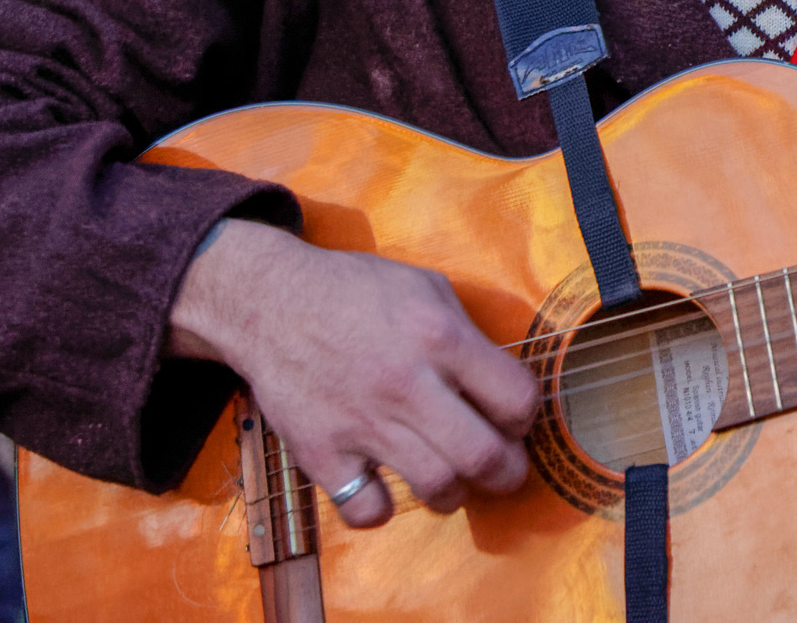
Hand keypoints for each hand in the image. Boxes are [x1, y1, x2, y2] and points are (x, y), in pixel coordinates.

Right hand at [167, 220, 539, 528]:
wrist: (270, 302)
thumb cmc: (354, 291)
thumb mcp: (425, 287)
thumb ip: (467, 335)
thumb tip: (501, 380)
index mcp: (441, 336)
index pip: (516, 399)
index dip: (526, 416)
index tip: (515, 419)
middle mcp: (407, 384)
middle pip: (483, 457)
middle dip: (507, 473)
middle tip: (502, 469)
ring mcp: (363, 423)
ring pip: (435, 488)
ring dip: (454, 493)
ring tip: (450, 479)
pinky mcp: (322, 452)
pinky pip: (366, 509)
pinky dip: (382, 508)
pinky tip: (384, 486)